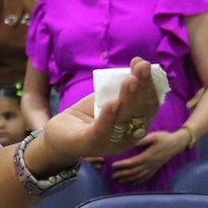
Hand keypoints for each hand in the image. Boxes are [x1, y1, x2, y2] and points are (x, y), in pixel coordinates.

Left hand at [38, 57, 159, 166]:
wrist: (59, 137)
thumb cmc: (86, 117)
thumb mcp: (105, 99)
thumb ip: (119, 87)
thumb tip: (138, 63)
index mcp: (134, 126)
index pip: (148, 106)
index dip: (149, 85)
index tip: (144, 63)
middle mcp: (127, 137)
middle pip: (139, 111)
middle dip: (142, 87)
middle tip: (143, 66)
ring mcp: (109, 143)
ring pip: (123, 119)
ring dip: (128, 98)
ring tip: (130, 80)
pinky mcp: (90, 144)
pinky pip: (101, 131)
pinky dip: (107, 117)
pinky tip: (111, 103)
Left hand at [108, 130, 185, 184]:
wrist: (176, 144)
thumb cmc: (164, 138)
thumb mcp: (153, 136)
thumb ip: (142, 140)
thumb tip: (131, 143)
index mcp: (148, 156)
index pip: (132, 162)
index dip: (122, 165)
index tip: (113, 166)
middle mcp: (150, 164)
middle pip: (134, 171)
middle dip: (123, 174)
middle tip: (113, 175)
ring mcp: (153, 167)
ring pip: (139, 176)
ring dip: (129, 179)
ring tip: (119, 180)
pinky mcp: (156, 168)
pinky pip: (146, 177)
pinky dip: (138, 181)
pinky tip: (132, 183)